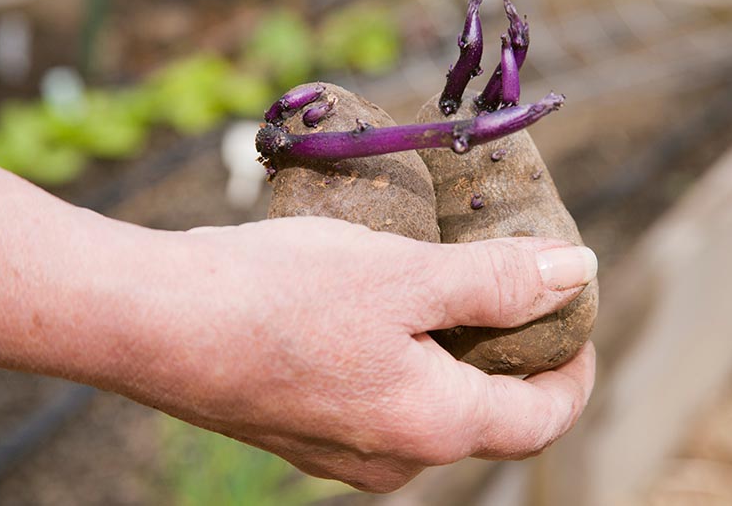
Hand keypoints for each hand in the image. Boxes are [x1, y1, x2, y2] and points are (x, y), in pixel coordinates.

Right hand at [117, 216, 595, 492]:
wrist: (155, 322)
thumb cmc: (282, 295)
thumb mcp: (406, 275)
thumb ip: (498, 281)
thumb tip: (576, 273)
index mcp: (433, 427)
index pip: (541, 418)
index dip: (574, 369)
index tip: (575, 317)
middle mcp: (393, 458)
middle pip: (485, 412)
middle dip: (510, 351)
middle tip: (509, 284)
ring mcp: (343, 451)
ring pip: (429, 402)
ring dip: (452, 349)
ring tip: (446, 284)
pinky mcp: (304, 429)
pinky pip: (380, 398)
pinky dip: (403, 355)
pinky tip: (381, 307)